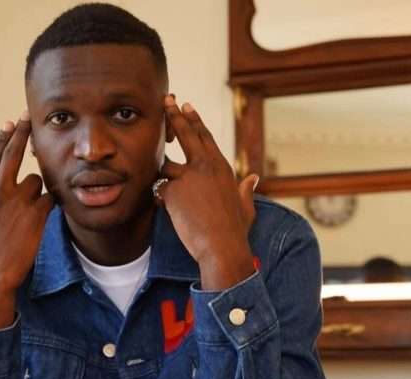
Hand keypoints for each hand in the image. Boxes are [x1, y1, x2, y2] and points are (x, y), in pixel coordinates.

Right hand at [0, 113, 53, 328]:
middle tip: (30, 119)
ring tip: (32, 212)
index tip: (9, 122)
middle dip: (22, 133)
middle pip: (12, 154)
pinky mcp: (35, 215)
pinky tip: (48, 214)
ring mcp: (16, 202)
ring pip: (36, 181)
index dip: (2, 138)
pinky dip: (51, 204)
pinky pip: (49, 199)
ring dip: (38, 191)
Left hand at [157, 96, 258, 289]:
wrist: (222, 246)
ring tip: (156, 171)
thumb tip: (254, 178)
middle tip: (165, 101)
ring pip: (165, 164)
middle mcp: (205, 166)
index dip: (195, 120)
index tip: (186, 106)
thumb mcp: (246, 206)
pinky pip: (158, 188)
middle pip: (185, 133)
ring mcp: (188, 177)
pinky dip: (158, 196)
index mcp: (222, 167)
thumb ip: (247, 190)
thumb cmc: (235, 230)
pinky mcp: (172, 191)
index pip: (205, 137)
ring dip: (160, 169)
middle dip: (173, 115)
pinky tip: (160, 204)